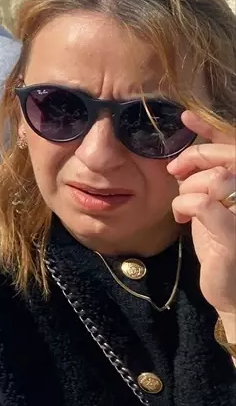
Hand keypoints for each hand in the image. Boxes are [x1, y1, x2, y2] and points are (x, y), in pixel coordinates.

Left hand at [168, 111, 235, 316]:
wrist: (231, 290)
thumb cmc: (220, 243)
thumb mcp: (210, 203)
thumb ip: (204, 177)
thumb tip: (185, 145)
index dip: (212, 128)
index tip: (185, 116)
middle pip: (227, 160)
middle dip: (194, 160)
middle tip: (175, 172)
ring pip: (216, 180)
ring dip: (190, 189)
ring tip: (185, 206)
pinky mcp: (235, 236)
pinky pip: (204, 205)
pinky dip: (186, 206)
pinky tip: (184, 219)